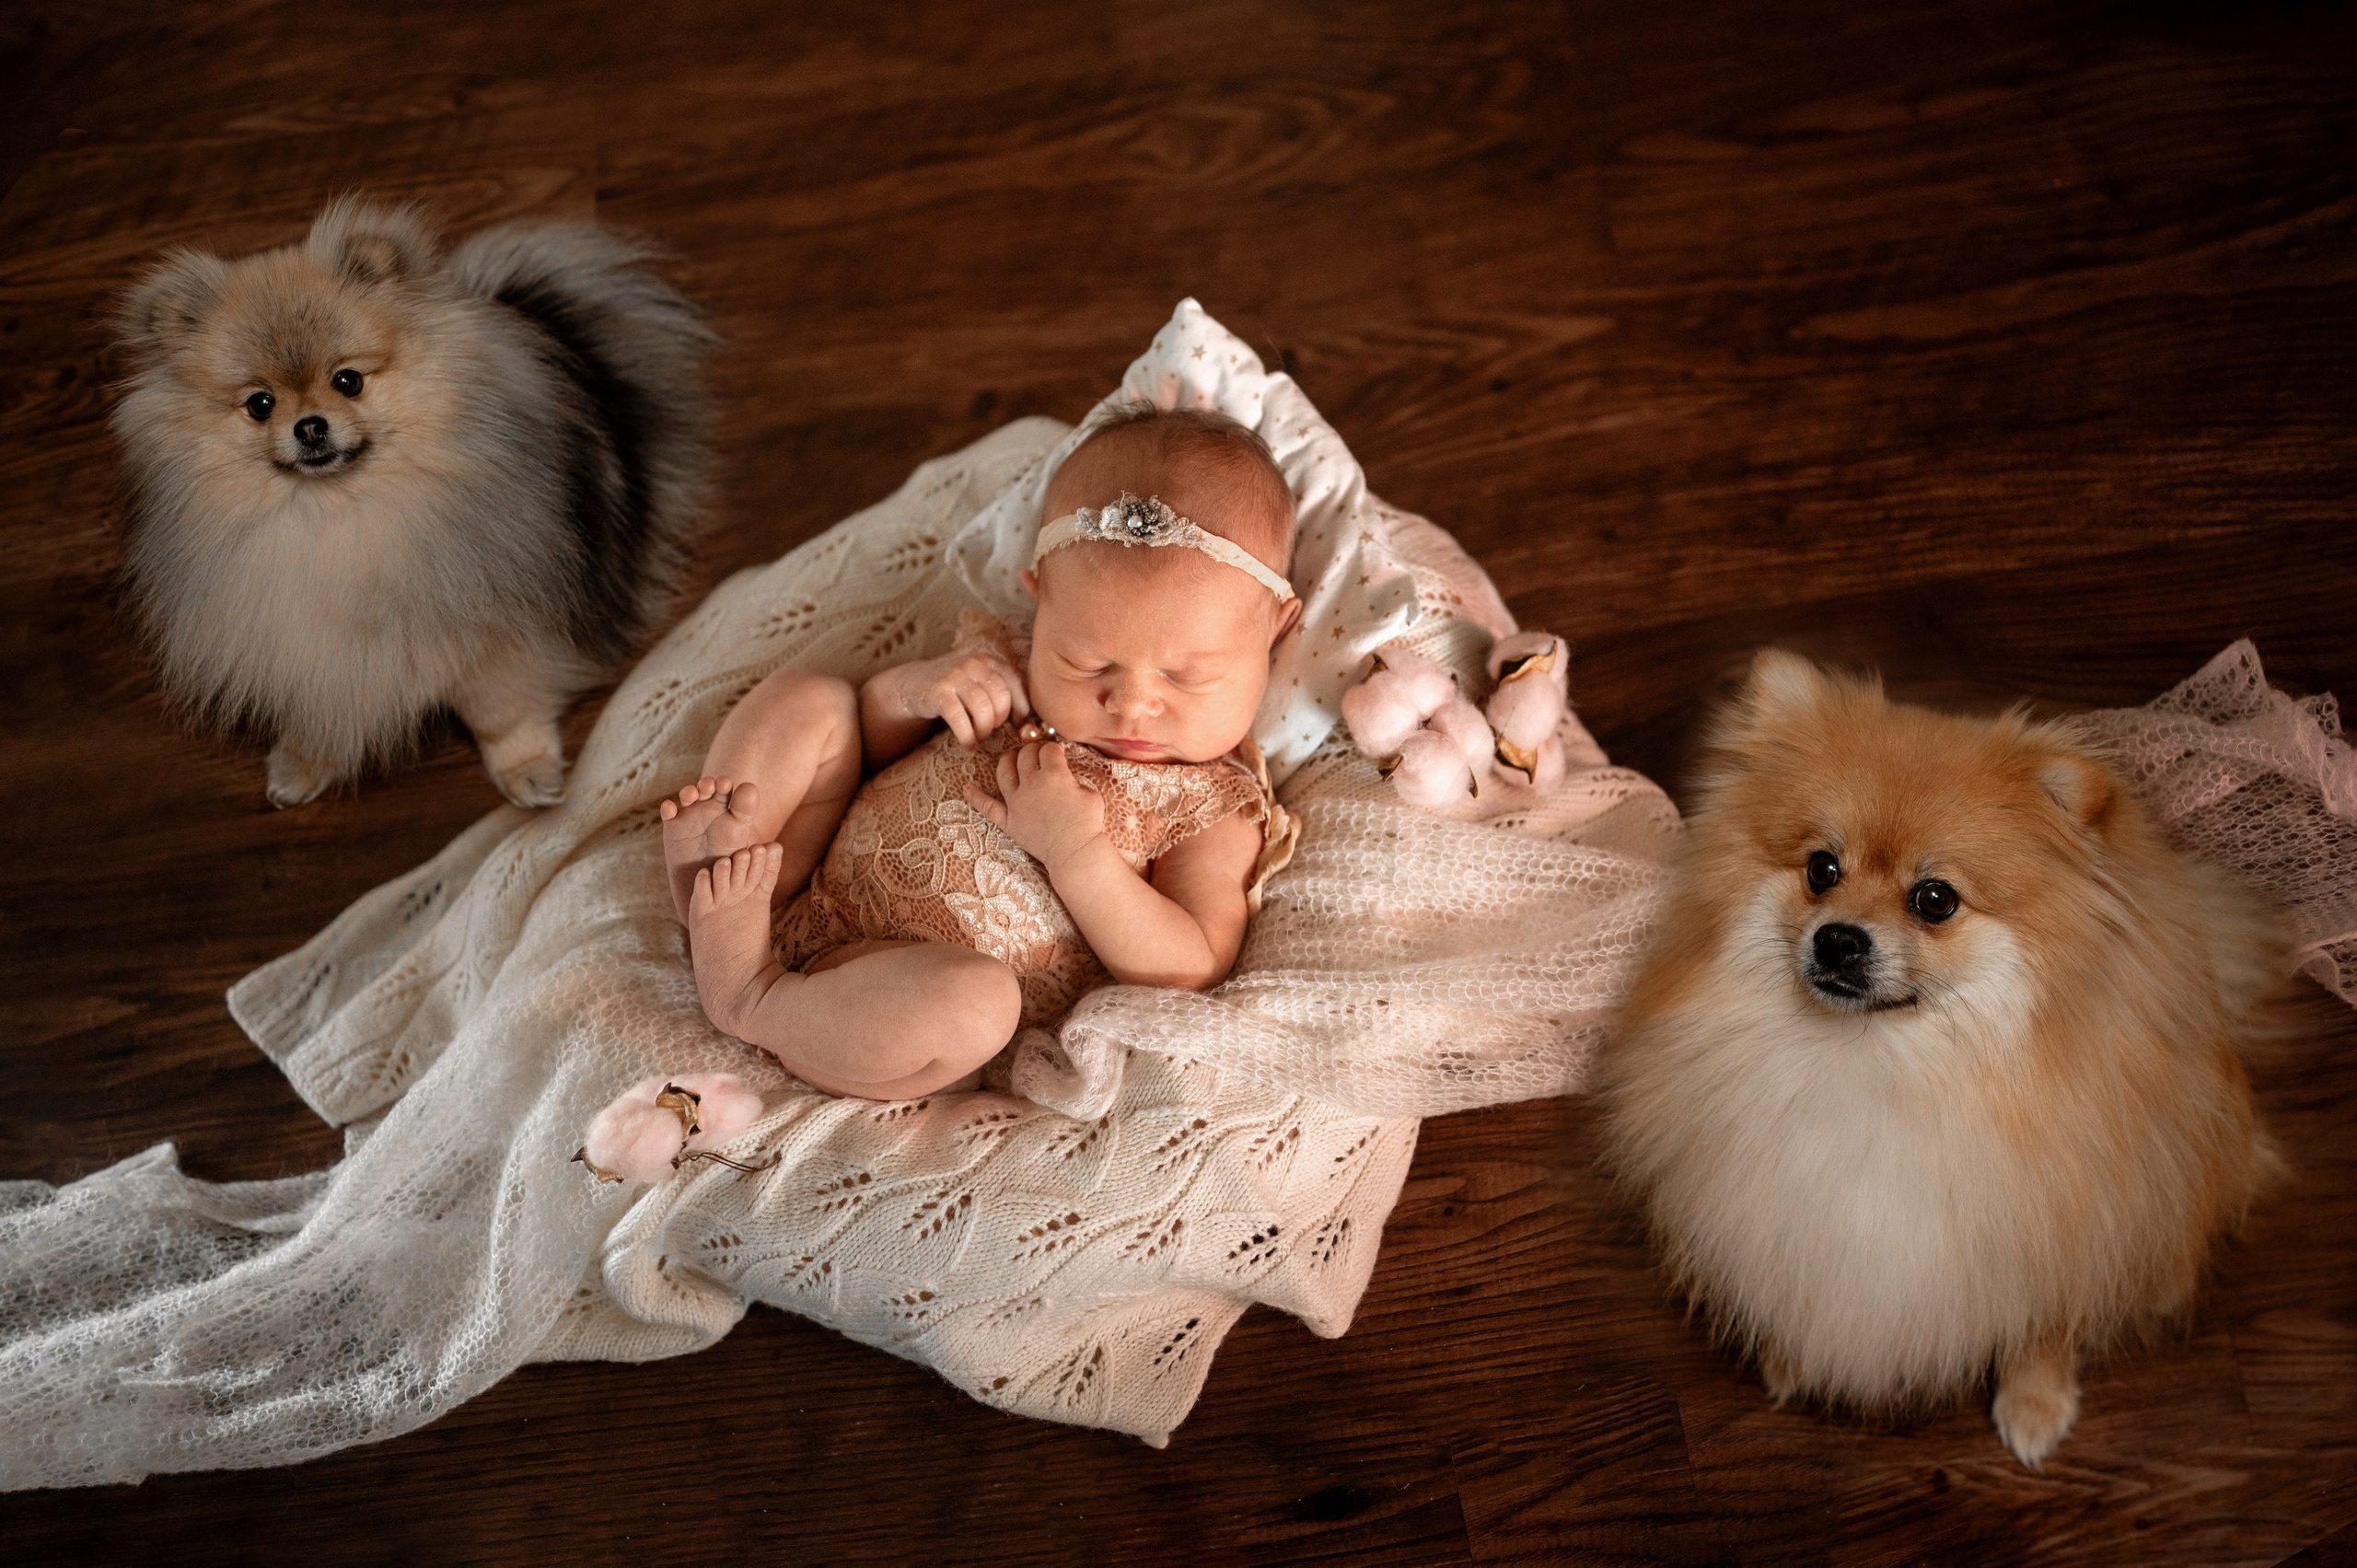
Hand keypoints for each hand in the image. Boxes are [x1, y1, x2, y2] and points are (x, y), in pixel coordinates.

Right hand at [896, 650, 1028, 748]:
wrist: (915, 684)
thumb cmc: (956, 690)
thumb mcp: (979, 681)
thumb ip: (1001, 690)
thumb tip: (1027, 719)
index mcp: (989, 661)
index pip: (1015, 682)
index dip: (1021, 707)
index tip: (1017, 723)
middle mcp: (974, 664)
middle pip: (1001, 697)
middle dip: (1000, 720)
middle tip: (991, 731)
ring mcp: (955, 676)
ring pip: (983, 709)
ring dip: (984, 731)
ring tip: (979, 738)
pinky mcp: (939, 691)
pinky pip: (960, 719)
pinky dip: (967, 737)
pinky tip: (968, 745)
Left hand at [964, 741, 1105, 870]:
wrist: (1075, 852)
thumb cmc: (1088, 824)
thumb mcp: (1091, 793)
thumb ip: (1075, 781)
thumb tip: (1067, 778)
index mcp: (1054, 774)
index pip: (1048, 749)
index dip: (1053, 748)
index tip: (1056, 753)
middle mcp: (1032, 783)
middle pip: (1025, 755)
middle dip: (1032, 750)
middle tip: (1037, 755)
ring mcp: (1017, 802)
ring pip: (1004, 772)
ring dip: (1006, 761)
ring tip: (1010, 757)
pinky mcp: (1008, 821)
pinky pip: (987, 807)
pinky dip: (975, 797)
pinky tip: (966, 788)